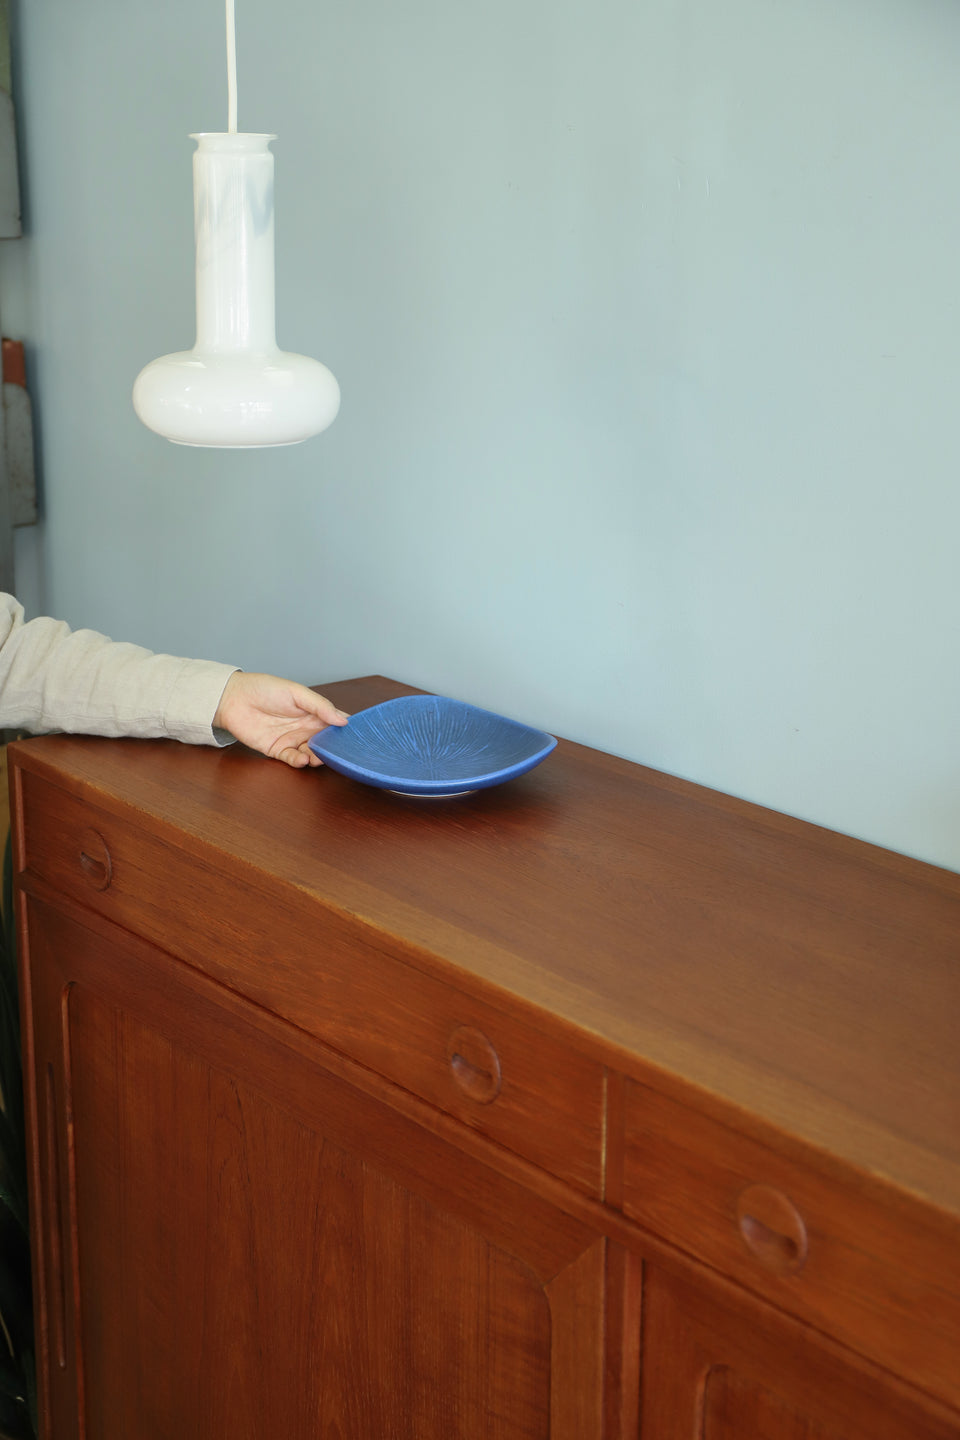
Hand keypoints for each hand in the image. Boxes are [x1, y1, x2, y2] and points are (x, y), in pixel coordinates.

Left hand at [213, 672, 349, 768]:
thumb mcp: (297, 692)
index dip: (347, 730)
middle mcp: (306, 727)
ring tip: (316, 756)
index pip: (336, 722)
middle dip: (332, 749)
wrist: (234, 698)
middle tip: (336, 752)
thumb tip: (343, 720)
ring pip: (311, 753)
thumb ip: (320, 706)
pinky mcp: (278, 750)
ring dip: (317, 757)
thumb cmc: (265, 689)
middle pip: (326, 742)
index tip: (357, 738)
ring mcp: (292, 739)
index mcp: (314, 712)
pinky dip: (299, 762)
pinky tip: (302, 759)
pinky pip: (292, 759)